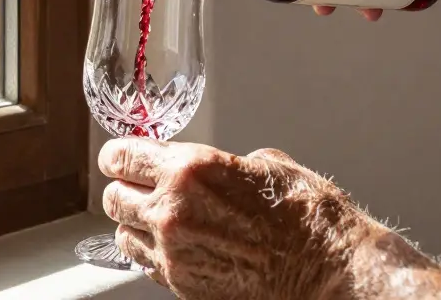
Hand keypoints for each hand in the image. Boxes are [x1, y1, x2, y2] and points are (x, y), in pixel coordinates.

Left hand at [100, 139, 440, 299]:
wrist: (327, 272)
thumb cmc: (308, 219)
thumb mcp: (268, 166)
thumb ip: (226, 164)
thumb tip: (218, 169)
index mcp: (191, 170)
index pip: (123, 156)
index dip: (117, 155)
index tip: (118, 156)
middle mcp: (173, 211)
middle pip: (113, 197)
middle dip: (123, 188)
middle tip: (136, 185)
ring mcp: (174, 253)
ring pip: (123, 234)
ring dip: (135, 224)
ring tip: (156, 219)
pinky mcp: (182, 285)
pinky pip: (146, 264)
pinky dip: (152, 253)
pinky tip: (175, 246)